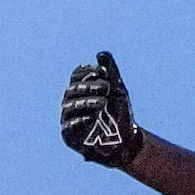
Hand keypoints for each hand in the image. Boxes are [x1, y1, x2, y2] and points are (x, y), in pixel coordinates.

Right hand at [60, 51, 142, 167]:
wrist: (125, 140)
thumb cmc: (119, 113)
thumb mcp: (117, 89)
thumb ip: (110, 71)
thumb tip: (101, 54)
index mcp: (80, 89)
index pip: (76, 76)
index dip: (88, 72)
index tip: (103, 73)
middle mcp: (71, 102)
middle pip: (73, 90)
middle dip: (89, 87)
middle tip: (106, 88)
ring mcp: (68, 119)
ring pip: (70, 106)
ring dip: (86, 102)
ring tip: (103, 102)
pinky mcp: (69, 136)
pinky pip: (69, 126)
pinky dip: (79, 120)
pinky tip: (90, 117)